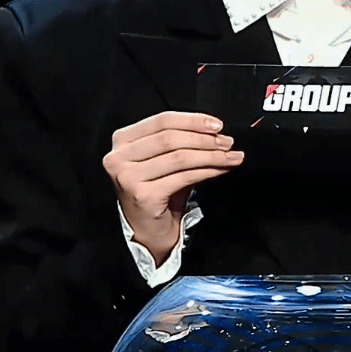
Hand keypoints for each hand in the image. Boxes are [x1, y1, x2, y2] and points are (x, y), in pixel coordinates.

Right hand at [103, 112, 243, 264]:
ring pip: (179, 157)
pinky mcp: (143, 196)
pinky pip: (183, 177)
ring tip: (231, 156)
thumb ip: (183, 143)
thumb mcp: (166, 160)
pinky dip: (207, 171)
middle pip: (170, 138)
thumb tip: (217, 134)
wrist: (149, 231)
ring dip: (211, 156)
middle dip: (204, 139)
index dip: (192, 120)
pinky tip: (221, 170)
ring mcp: (128, 177)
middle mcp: (119, 157)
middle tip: (228, 142)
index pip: (161, 121)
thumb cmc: (158, 192)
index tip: (217, 125)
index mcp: (122, 140)